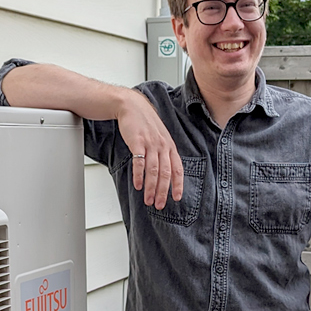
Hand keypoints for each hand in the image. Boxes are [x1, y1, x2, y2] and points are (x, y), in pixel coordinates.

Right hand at [116, 89, 183, 209]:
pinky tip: (138, 185)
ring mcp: (150, 143)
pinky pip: (139, 162)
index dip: (178, 184)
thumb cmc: (145, 123)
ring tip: (147, 200)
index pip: (177, 169)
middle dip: (162, 191)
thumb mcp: (160, 137)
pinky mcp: (138, 142)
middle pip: (165, 173)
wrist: (132, 106)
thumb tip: (165, 173)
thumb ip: (164, 153)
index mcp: (170, 146)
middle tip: (159, 204)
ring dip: (151, 188)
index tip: (176, 198)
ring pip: (153, 170)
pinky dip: (139, 175)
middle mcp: (162, 146)